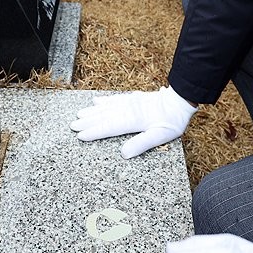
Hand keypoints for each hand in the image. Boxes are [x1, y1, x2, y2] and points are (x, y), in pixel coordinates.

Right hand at [71, 86, 196, 158]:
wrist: (180, 100)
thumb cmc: (172, 121)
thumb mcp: (160, 136)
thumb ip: (141, 144)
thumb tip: (124, 153)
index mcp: (133, 120)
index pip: (109, 127)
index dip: (94, 132)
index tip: (80, 136)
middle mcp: (128, 109)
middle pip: (103, 116)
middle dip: (87, 121)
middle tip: (72, 126)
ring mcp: (130, 102)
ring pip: (106, 107)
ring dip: (92, 111)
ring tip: (79, 114)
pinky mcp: (133, 98)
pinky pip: (114, 99)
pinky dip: (104, 101)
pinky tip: (96, 101)